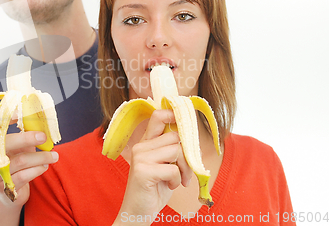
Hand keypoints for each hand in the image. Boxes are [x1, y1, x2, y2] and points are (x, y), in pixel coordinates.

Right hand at [0, 115, 58, 207]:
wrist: (8, 197)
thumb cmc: (16, 164)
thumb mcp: (18, 148)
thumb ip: (24, 135)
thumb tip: (43, 122)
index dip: (4, 116)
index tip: (22, 114)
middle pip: (3, 142)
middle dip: (26, 138)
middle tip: (43, 137)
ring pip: (20, 160)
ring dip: (41, 157)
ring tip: (54, 156)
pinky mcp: (4, 187)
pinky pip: (25, 175)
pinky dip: (38, 169)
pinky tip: (45, 166)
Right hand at [116, 109, 192, 224]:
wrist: (137, 213)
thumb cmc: (154, 190)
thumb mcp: (164, 166)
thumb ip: (172, 151)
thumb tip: (191, 139)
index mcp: (146, 142)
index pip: (158, 116)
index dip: (174, 115)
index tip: (186, 123)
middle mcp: (141, 146)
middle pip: (175, 136)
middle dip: (186, 156)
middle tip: (184, 172)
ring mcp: (140, 157)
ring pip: (176, 150)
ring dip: (183, 169)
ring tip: (177, 180)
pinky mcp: (142, 171)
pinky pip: (172, 169)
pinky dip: (176, 180)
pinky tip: (169, 186)